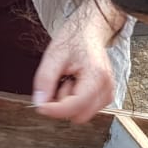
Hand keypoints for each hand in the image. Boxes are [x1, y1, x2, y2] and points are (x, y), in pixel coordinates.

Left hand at [30, 0, 121, 122]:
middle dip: (63, 104)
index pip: (74, 107)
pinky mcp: (105, 97)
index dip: (54, 109)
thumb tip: (39, 103)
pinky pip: (85, 110)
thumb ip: (44, 81)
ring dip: (69, 103)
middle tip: (59, 83)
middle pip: (78, 115)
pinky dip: (75, 101)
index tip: (40, 105)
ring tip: (68, 81)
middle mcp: (106, 88)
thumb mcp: (53, 56)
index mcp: (96, 76)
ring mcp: (108, 94)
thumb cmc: (74, 40)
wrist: (89, 32)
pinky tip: (74, 85)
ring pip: (81, 115)